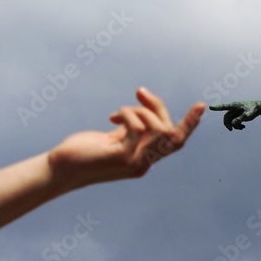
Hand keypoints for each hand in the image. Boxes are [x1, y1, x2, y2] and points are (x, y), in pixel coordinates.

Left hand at [49, 87, 204, 187]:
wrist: (59, 169)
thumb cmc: (81, 153)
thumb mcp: (112, 138)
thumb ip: (129, 129)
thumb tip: (141, 111)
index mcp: (143, 159)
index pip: (174, 142)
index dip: (189, 124)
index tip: (201, 105)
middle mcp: (143, 164)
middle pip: (170, 132)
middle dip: (159, 107)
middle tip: (140, 92)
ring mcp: (135, 162)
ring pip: (158, 129)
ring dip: (141, 111)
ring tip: (119, 110)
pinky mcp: (123, 157)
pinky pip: (139, 128)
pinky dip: (129, 114)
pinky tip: (113, 116)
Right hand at [209, 101, 260, 130]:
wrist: (260, 108)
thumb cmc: (253, 109)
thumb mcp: (247, 115)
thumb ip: (240, 119)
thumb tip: (233, 124)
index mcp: (234, 106)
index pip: (224, 106)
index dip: (217, 107)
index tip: (210, 107)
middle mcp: (233, 109)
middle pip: (226, 117)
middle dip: (228, 124)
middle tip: (231, 130)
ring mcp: (235, 112)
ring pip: (231, 121)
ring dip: (235, 126)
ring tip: (242, 128)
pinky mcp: (238, 116)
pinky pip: (234, 122)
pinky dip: (238, 126)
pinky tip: (244, 127)